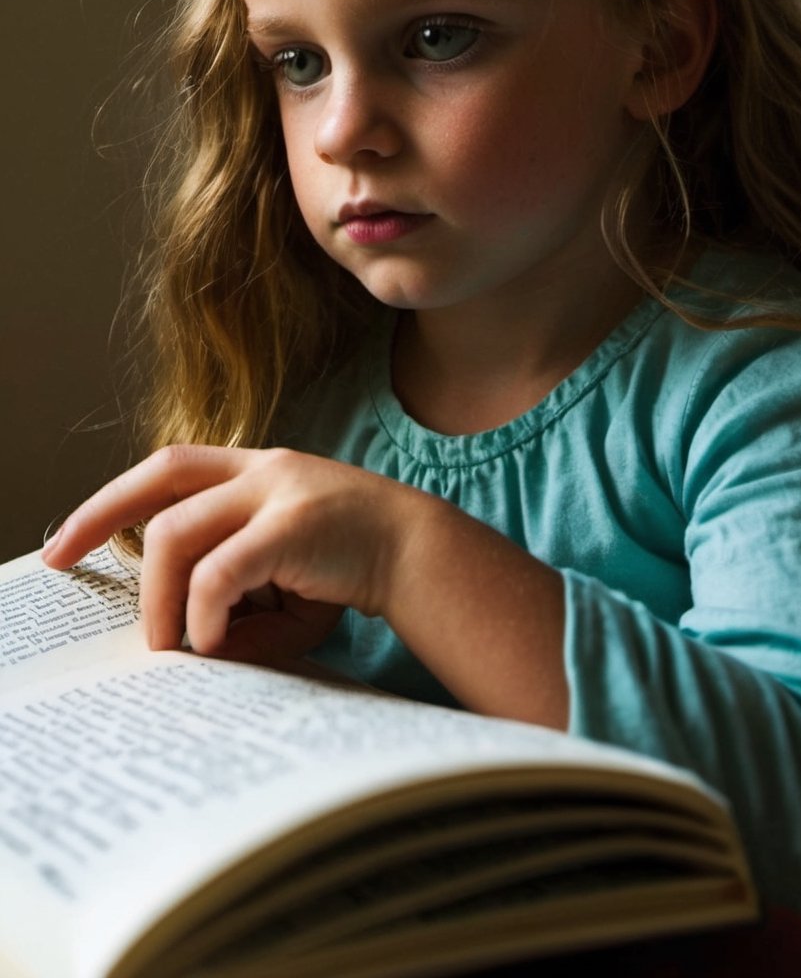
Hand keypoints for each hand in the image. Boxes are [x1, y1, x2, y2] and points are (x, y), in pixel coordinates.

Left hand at [42, 445, 422, 664]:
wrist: (425, 560)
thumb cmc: (348, 573)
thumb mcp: (278, 584)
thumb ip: (228, 599)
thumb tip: (177, 641)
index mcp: (256, 472)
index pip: (169, 468)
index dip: (112, 499)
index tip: (66, 540)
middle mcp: (263, 468)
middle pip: (161, 479)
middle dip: (99, 515)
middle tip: (60, 561)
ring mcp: (279, 490)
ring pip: (178, 534)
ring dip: (160, 598)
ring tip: (171, 646)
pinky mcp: (294, 524)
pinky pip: (220, 571)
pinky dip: (203, 613)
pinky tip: (212, 644)